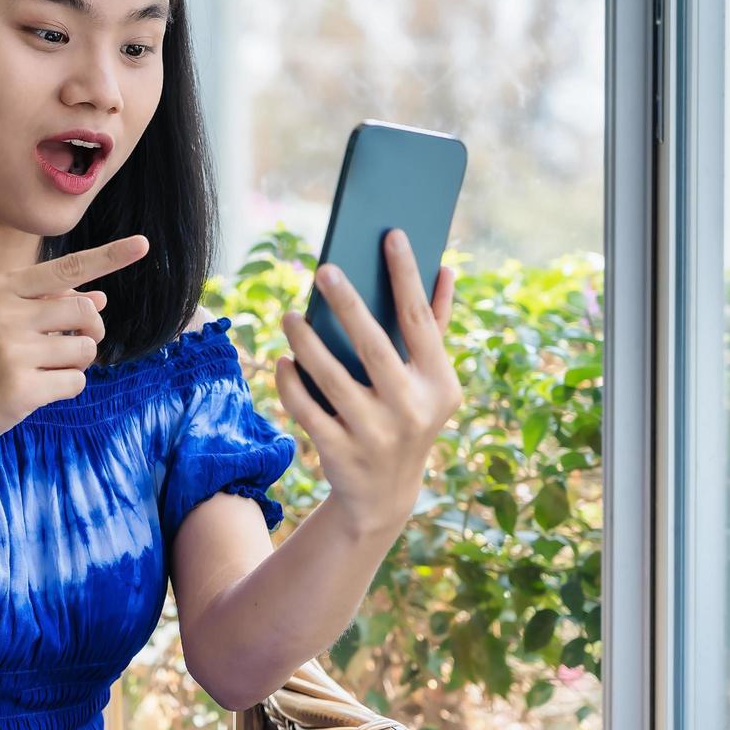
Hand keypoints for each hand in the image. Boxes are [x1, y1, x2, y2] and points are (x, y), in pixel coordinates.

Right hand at [0, 234, 149, 459]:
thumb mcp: (7, 323)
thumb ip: (51, 306)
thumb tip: (100, 299)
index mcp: (3, 288)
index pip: (67, 268)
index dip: (109, 257)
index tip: (143, 244)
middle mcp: (5, 313)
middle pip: (85, 313)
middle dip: (91, 333)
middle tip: (72, 346)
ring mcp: (11, 350)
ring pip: (85, 350)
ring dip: (76, 364)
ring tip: (43, 371)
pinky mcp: (20, 387)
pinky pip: (76, 382)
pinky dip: (66, 388)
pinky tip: (37, 391)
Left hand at [274, 229, 462, 535]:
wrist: (384, 494)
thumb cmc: (407, 417)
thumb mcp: (430, 382)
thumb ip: (436, 327)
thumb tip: (446, 270)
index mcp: (438, 385)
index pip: (420, 321)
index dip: (407, 276)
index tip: (391, 235)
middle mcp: (410, 410)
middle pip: (373, 346)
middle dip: (347, 304)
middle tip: (323, 269)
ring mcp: (374, 434)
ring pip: (330, 377)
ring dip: (305, 342)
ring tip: (289, 316)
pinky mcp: (340, 452)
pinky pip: (306, 408)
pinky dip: (291, 383)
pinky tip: (283, 361)